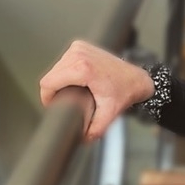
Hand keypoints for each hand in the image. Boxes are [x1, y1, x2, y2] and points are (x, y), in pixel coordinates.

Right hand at [39, 40, 154, 142]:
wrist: (137, 79)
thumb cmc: (125, 92)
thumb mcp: (109, 113)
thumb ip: (95, 129)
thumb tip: (82, 139)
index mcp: (82, 68)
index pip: (48, 83)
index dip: (46, 97)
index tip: (53, 106)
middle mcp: (78, 54)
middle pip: (51, 76)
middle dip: (54, 90)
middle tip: (65, 101)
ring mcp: (79, 48)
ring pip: (55, 68)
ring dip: (59, 81)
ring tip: (72, 90)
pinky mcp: (80, 46)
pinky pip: (63, 61)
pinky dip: (66, 72)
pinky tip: (76, 80)